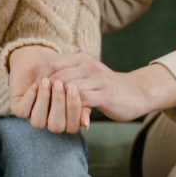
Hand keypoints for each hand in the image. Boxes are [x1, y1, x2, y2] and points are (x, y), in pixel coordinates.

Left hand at [9, 46, 88, 132]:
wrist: (39, 58)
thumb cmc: (61, 71)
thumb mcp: (74, 83)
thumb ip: (82, 101)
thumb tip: (86, 123)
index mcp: (65, 118)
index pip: (72, 126)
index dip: (74, 110)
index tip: (74, 88)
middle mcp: (49, 120)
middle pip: (56, 126)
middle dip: (59, 105)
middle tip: (60, 84)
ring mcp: (33, 115)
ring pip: (38, 122)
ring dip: (43, 100)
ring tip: (46, 82)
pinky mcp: (18, 108)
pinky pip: (23, 111)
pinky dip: (31, 97)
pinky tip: (36, 84)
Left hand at [48, 53, 175, 121]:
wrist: (137, 92)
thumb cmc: (107, 86)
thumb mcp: (88, 76)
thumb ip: (69, 76)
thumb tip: (43, 85)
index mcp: (82, 59)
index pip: (53, 65)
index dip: (42, 80)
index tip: (38, 94)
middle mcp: (90, 66)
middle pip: (59, 77)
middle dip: (47, 93)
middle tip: (40, 107)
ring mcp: (98, 80)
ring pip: (69, 88)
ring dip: (58, 102)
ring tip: (51, 113)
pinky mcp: (106, 95)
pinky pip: (83, 100)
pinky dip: (73, 109)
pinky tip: (68, 117)